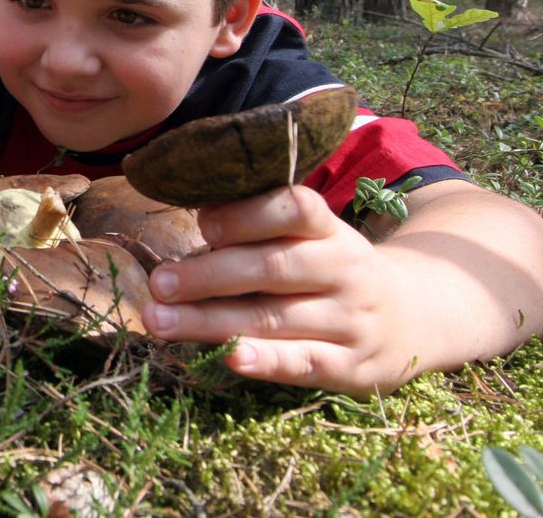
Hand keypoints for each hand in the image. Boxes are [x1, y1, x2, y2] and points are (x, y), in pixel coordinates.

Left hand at [140, 185, 405, 395]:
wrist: (417, 317)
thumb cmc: (332, 270)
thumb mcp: (313, 238)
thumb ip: (263, 227)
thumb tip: (200, 210)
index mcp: (330, 230)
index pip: (296, 209)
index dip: (248, 215)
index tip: (202, 224)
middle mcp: (345, 270)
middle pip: (273, 268)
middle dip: (209, 276)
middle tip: (158, 283)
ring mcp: (351, 320)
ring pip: (275, 318)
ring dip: (211, 321)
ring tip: (160, 321)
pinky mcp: (352, 366)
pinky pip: (305, 362)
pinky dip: (266, 361)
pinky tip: (228, 357)